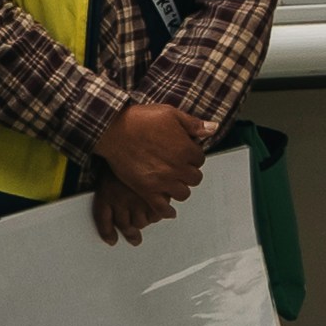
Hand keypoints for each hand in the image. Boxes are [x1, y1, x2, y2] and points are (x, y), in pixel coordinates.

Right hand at [94, 101, 209, 215]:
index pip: (200, 159)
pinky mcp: (146, 190)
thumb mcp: (170, 113)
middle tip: (179, 168)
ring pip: (183, 194)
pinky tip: (169, 210)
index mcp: (185, 149)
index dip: (192, 155)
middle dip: (189, 172)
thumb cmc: (139, 119)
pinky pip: (162, 207)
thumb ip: (193, 124)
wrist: (113, 130)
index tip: (185, 153)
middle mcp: (177, 168)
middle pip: (194, 178)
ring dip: (180, 188)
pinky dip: (167, 211)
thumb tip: (213, 128)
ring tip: (173, 183)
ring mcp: (162, 181)